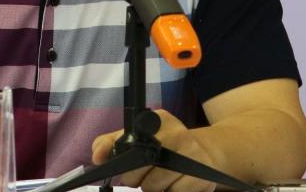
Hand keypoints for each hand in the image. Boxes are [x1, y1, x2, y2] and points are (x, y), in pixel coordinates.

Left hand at [91, 109, 217, 191]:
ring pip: (153, 187)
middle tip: (143, 173)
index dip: (120, 159)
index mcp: (159, 120)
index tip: (109, 164)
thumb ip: (113, 141)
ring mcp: (191, 157)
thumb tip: (97, 156)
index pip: (130, 141)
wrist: (208, 152)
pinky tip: (175, 182)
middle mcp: (177, 135)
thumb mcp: (142, 134)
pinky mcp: (201, 178)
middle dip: (135, 178)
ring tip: (162, 176)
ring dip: (153, 187)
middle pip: (138, 171)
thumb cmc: (168, 144)